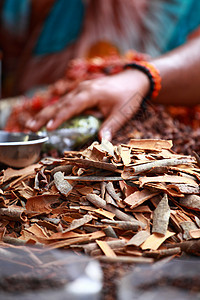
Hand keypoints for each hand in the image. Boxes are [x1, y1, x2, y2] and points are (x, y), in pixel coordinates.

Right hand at [26, 69, 149, 140]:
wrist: (133, 79)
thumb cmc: (128, 96)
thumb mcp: (122, 112)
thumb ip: (111, 126)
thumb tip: (102, 142)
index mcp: (91, 93)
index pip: (71, 107)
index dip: (59, 118)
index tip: (48, 129)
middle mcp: (82, 89)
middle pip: (60, 103)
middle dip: (44, 116)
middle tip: (31, 128)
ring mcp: (80, 89)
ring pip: (60, 102)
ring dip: (46, 113)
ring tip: (32, 125)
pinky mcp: (81, 91)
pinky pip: (65, 101)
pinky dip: (55, 110)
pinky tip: (47, 118)